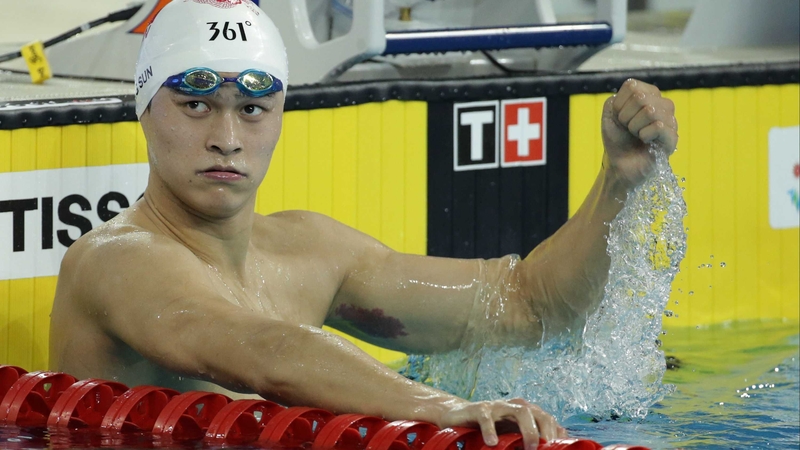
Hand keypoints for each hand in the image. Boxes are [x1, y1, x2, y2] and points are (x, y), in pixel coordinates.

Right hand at [438, 398, 566, 449]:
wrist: (458, 417)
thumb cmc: (489, 429)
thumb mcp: (511, 437)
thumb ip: (529, 441)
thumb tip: (549, 449)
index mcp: (525, 413)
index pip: (547, 420)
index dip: (556, 434)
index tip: (558, 449)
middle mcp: (514, 407)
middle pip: (538, 413)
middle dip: (546, 431)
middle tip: (547, 448)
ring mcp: (498, 406)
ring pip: (520, 411)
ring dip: (529, 429)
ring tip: (530, 447)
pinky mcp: (479, 408)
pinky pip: (487, 417)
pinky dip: (491, 429)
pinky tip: (492, 443)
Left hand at [601, 79, 677, 188]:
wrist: (619, 164)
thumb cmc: (617, 139)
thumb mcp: (609, 114)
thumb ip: (617, 98)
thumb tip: (638, 98)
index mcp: (649, 95)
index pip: (632, 86)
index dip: (619, 105)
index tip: (620, 118)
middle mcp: (663, 104)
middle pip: (640, 97)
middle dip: (625, 117)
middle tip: (628, 129)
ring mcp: (670, 120)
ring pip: (650, 111)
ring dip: (634, 127)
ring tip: (636, 135)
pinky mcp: (673, 137)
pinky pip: (659, 126)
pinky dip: (644, 135)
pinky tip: (645, 141)